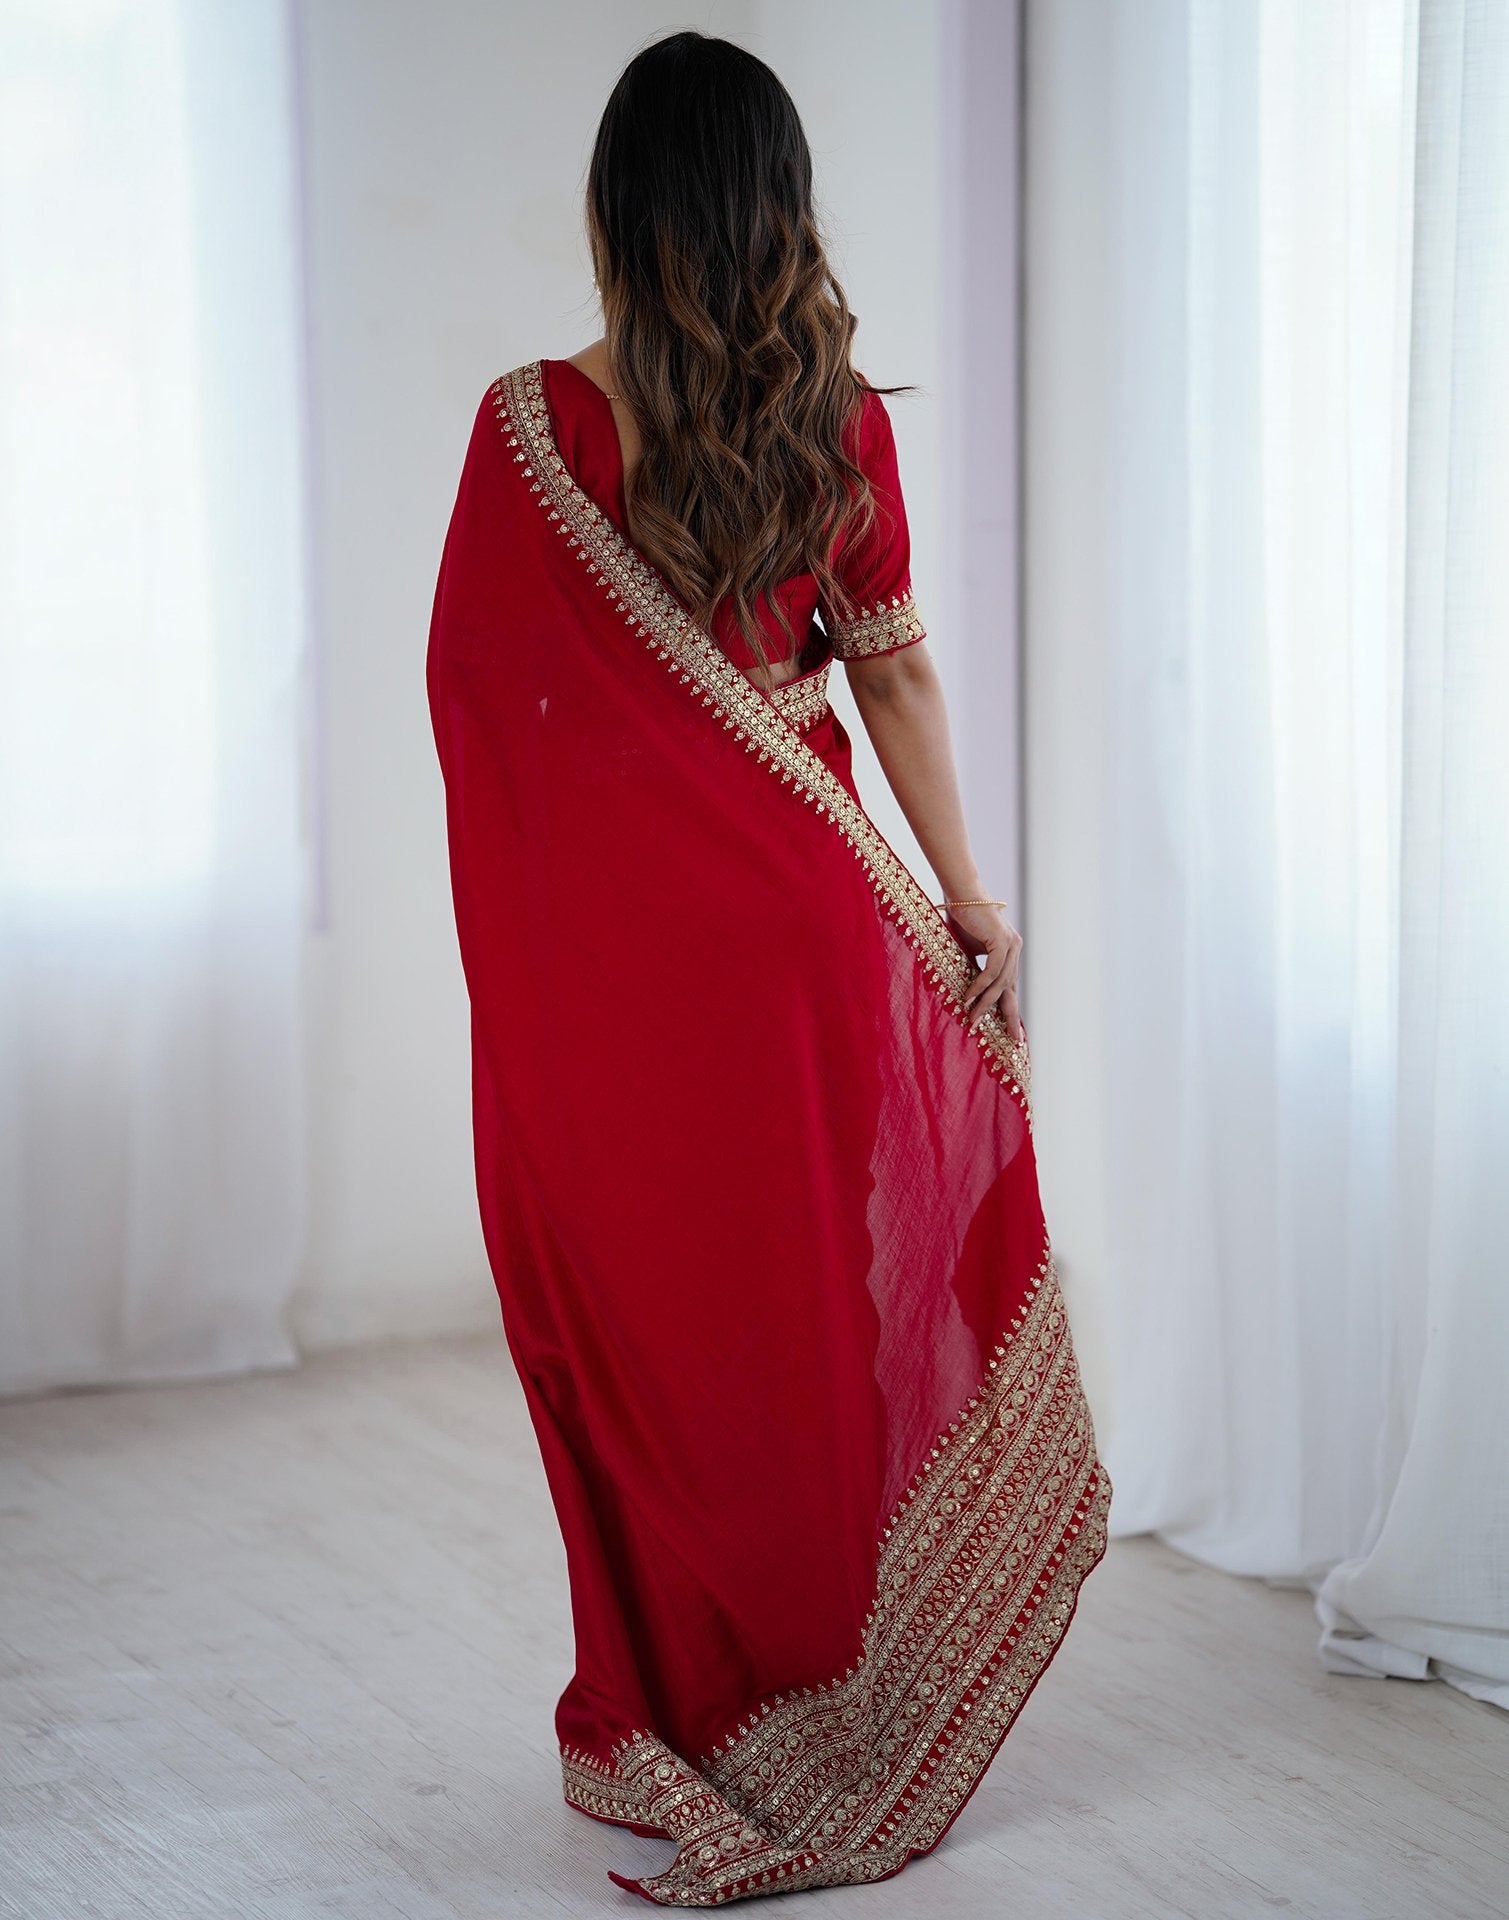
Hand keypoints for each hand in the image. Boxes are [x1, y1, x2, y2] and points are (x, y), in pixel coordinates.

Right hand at [944, 904, 1023, 1043]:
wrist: (959, 892)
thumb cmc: (959, 918)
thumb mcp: (967, 950)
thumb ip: (974, 968)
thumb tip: (969, 994)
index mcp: (1008, 952)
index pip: (1009, 985)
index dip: (1009, 1008)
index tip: (1010, 1030)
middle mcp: (1014, 949)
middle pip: (1012, 989)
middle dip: (1011, 1016)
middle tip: (1013, 1039)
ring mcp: (1011, 944)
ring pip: (1000, 984)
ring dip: (984, 1004)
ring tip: (972, 1021)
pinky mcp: (1002, 941)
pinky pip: (991, 972)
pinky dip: (979, 987)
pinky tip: (968, 999)